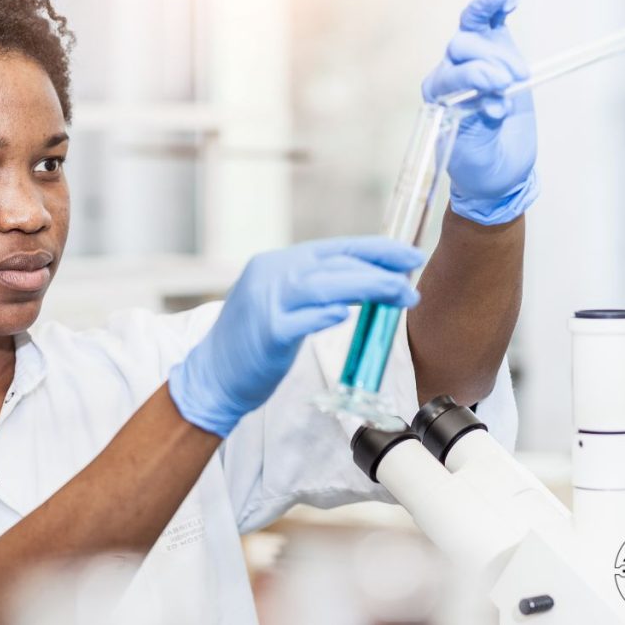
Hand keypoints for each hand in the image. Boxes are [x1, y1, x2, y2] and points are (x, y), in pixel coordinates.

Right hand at [168, 237, 423, 436]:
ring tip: (399, 294)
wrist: (212, 376)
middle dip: (379, 268)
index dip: (375, 249)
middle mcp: (270, 275)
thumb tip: (366, 281)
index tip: (408, 255)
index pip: (335, 248)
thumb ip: (314, 288)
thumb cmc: (252, 343)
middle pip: (334, 263)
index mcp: (277, 264)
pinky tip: (349, 314)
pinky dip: (326, 314)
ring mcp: (266, 303)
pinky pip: (301, 320)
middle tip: (411, 278)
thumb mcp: (281, 302)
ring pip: (324, 285)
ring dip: (367, 286)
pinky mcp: (266, 333)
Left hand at [422, 0, 538, 225]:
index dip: (475, 76)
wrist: (497, 170)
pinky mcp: (494, 51)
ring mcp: (472, 60)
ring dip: (500, 49)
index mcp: (437, 97)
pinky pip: (489, 21)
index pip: (450, 73)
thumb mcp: (475, 155)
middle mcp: (449, 75)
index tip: (500, 91)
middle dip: (491, 63)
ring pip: (475, 31)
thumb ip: (480, 127)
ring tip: (519, 77)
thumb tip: (493, 103)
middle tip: (513, 85)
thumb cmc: (480, 164)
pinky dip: (495, 6)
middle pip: (462, 48)